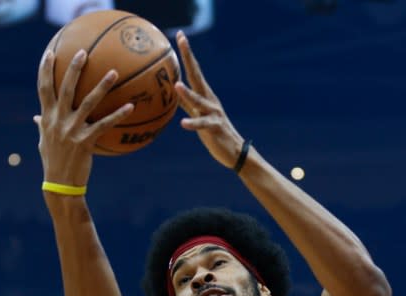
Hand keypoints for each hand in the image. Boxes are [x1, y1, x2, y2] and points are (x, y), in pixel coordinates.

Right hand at [34, 49, 133, 185]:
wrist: (60, 184)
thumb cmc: (53, 162)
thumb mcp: (44, 142)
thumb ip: (42, 126)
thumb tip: (36, 117)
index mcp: (47, 117)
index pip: (43, 88)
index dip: (45, 70)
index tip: (51, 53)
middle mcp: (57, 120)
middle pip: (64, 88)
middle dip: (74, 69)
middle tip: (85, 53)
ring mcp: (71, 130)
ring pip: (88, 102)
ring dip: (102, 86)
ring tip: (114, 73)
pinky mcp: (85, 141)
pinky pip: (105, 124)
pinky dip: (118, 115)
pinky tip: (131, 106)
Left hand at [174, 31, 243, 168]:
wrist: (235, 151)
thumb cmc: (213, 132)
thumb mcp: (197, 114)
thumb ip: (185, 102)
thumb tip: (171, 90)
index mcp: (204, 95)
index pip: (193, 71)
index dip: (186, 53)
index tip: (179, 35)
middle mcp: (210, 100)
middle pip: (197, 75)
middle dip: (189, 57)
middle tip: (181, 40)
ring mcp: (214, 113)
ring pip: (199, 101)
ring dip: (188, 93)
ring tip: (177, 85)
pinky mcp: (215, 128)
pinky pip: (203, 125)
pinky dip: (193, 124)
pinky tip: (183, 124)